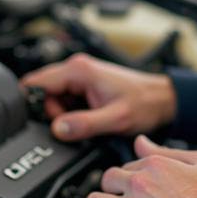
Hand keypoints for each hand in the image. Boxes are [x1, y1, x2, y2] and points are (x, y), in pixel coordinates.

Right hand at [21, 53, 176, 141]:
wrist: (162, 100)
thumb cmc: (145, 103)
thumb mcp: (114, 118)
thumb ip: (84, 124)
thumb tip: (57, 129)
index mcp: (79, 70)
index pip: (36, 83)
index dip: (34, 106)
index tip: (44, 124)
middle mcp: (77, 68)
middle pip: (42, 91)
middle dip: (49, 113)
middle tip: (71, 127)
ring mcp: (81, 76)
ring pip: (53, 97)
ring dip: (60, 114)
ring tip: (85, 123)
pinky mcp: (85, 85)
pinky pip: (65, 100)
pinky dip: (69, 113)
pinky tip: (86, 119)